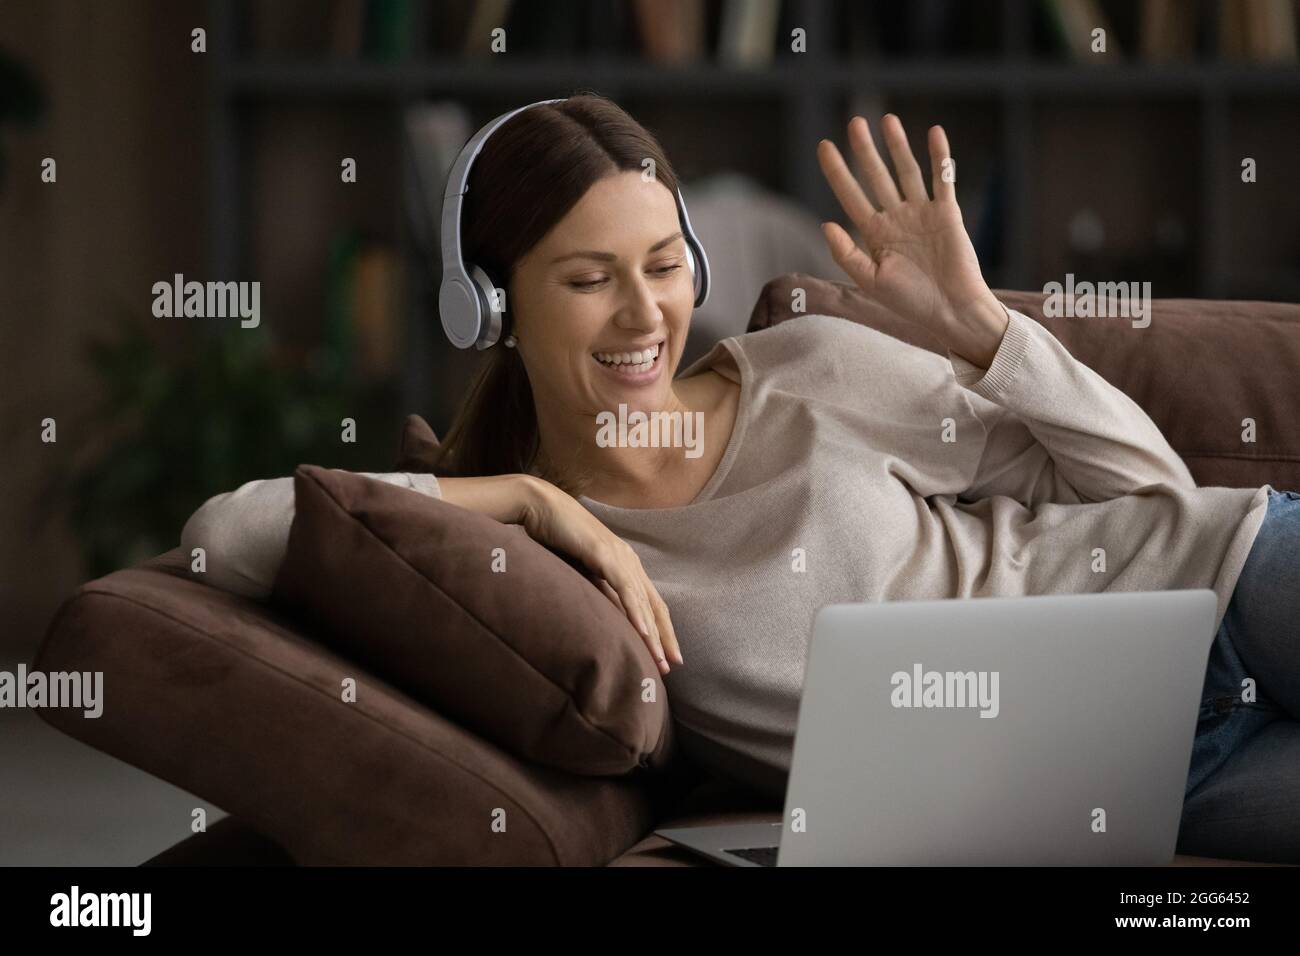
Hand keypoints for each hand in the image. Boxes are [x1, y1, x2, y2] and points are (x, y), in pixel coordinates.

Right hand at [519, 477, 681, 673]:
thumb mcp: (579, 571)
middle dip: (665, 637)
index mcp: (625, 564)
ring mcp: (619, 556)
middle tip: (673, 666)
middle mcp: (628, 560)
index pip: (650, 602)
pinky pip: (625, 588)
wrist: (541, 507)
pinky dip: (636, 612)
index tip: (667, 656)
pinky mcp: (605, 554)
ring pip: (643, 601)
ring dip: (653, 633)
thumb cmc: (556, 537)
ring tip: (660, 659)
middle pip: (655, 605)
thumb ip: (593, 589)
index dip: (661, 630)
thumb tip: (600, 616)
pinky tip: (643, 632)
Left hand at [816, 114, 1008, 367]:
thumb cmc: (910, 302)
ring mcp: (922, 213)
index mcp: (875, 234)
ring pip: (907, 171)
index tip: (824, 146)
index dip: (837, 171)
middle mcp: (896, 218)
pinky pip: (942, 179)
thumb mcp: (871, 281)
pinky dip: (939, 157)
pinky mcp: (947, 212)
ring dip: (898, 146)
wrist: (950, 310)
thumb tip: (825, 223)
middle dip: (865, 150)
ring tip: (887, 120)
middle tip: (854, 122)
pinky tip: (934, 133)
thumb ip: (846, 254)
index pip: (851, 195)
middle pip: (877, 176)